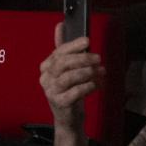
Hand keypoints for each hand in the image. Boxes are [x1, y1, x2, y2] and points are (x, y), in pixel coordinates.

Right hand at [39, 22, 105, 145]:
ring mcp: (51, 92)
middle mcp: (46, 79)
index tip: (87, 41)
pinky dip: (88, 86)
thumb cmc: (69, 92)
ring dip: (87, 72)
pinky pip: (75, 91)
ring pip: (68, 77)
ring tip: (100, 71)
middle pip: (63, 63)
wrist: (69, 119)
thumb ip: (63, 48)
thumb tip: (60, 26)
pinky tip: (96, 85)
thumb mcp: (66, 70)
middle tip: (98, 58)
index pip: (58, 52)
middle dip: (82, 59)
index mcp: (46, 68)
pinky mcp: (60, 103)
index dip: (73, 45)